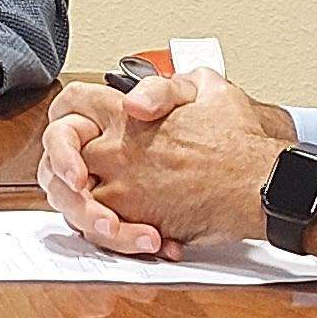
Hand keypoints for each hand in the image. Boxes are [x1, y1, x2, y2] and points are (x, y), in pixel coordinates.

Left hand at [54, 68, 291, 254]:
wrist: (260, 183)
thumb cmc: (239, 140)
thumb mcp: (206, 87)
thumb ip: (164, 85)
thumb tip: (137, 94)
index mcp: (127, 116)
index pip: (72, 103)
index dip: (68, 112)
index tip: (76, 124)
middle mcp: (116, 153)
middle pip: (57, 158)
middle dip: (62, 164)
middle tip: (77, 171)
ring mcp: (124, 192)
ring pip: (73, 201)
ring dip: (81, 203)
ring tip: (103, 203)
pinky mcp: (139, 223)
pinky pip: (103, 231)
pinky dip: (112, 232)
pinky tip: (134, 226)